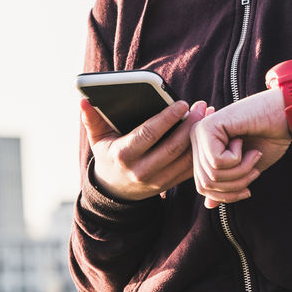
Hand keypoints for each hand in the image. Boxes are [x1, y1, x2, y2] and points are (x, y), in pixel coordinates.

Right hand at [81, 98, 208, 201]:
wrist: (114, 191)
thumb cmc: (108, 155)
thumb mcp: (97, 138)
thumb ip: (91, 118)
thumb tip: (83, 100)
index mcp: (123, 155)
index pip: (149, 134)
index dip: (167, 118)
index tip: (181, 103)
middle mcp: (141, 170)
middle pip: (172, 147)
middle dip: (189, 125)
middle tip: (201, 106)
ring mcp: (157, 181)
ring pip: (184, 159)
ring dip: (199, 138)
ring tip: (207, 116)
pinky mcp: (169, 184)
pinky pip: (189, 169)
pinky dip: (201, 152)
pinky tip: (207, 135)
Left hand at [191, 88, 291, 207]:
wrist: (284, 115)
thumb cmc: (268, 139)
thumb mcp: (245, 169)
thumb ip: (226, 184)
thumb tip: (207, 206)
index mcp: (203, 149)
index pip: (203, 187)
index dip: (227, 196)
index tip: (248, 189)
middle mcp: (195, 139)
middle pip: (205, 184)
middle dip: (235, 185)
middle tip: (254, 169)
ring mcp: (199, 132)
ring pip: (212, 175)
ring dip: (240, 171)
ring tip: (253, 155)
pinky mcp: (207, 127)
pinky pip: (217, 162)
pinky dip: (238, 159)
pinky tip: (244, 142)